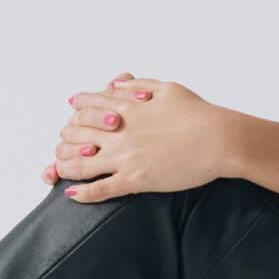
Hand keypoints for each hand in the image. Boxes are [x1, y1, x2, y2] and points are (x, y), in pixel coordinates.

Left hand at [42, 71, 231, 201]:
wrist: (220, 139)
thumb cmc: (200, 114)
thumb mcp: (168, 89)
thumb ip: (138, 86)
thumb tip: (116, 83)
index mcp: (127, 107)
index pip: (88, 105)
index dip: (77, 109)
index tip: (72, 112)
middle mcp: (120, 131)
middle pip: (77, 133)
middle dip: (66, 139)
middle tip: (63, 144)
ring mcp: (125, 156)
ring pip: (81, 164)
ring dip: (66, 167)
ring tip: (59, 171)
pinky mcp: (135, 180)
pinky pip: (100, 189)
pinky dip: (82, 193)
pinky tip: (72, 195)